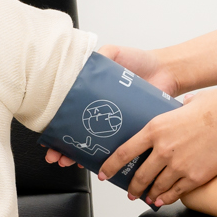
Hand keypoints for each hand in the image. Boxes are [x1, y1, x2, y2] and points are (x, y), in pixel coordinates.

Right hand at [42, 44, 182, 169]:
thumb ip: (99, 57)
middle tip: (57, 156)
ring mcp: (114, 124)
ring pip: (93, 144)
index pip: (69, 114)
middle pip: (76, 133)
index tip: (50, 137)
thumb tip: (82, 62)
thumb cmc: (141, 62)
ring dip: (79, 156)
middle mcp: (101, 112)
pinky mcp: (130, 132)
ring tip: (70, 161)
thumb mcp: (114, 54)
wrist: (166, 72)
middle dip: (63, 148)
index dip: (57, 126)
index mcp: (92, 95)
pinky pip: (116, 148)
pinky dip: (106, 157)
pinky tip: (95, 162)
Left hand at [99, 82, 216, 204]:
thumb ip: (176, 112)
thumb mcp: (185, 105)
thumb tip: (180, 107)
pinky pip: (175, 192)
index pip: (125, 152)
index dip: (111, 165)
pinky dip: (167, 198)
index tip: (105, 173)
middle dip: (132, 187)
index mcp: (156, 128)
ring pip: (156, 187)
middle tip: (130, 192)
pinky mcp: (195, 176)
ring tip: (148, 197)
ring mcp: (178, 165)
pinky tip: (163, 200)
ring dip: (150, 194)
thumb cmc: (216, 106)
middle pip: (140, 175)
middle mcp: (163, 149)